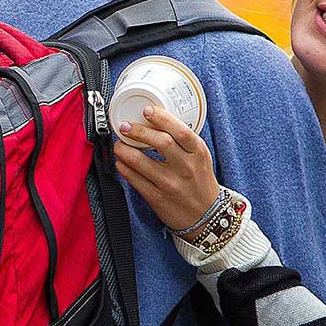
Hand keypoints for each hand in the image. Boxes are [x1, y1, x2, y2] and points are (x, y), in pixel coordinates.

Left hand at [112, 104, 221, 232]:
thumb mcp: (200, 158)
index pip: (181, 131)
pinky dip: (124, 168)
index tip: (147, 110)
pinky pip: (135, 180)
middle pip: (161, 142)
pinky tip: (121, 162)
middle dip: (138, 131)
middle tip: (125, 126)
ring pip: (142, 162)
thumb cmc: (200, 182)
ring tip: (119, 144)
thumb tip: (154, 121)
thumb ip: (183, 141)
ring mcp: (171, 184)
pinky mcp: (157, 198)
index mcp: (198, 153)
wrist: (207, 215)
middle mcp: (185, 168)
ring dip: (125, 150)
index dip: (162, 118)